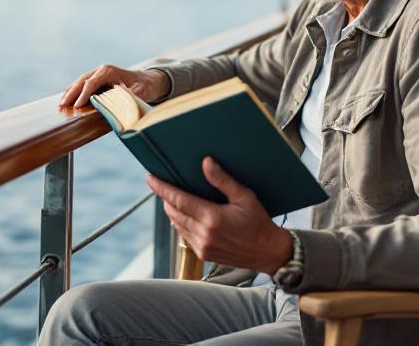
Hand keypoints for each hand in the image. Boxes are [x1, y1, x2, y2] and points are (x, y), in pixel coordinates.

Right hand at [59, 64, 170, 107]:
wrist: (145, 81)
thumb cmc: (143, 87)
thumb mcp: (142, 90)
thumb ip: (134, 93)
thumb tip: (128, 96)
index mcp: (109, 71)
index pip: (92, 82)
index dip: (83, 94)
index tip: (77, 105)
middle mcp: (101, 70)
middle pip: (82, 80)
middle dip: (71, 93)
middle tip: (62, 105)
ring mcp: (97, 73)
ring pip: (79, 81)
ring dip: (69, 92)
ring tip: (60, 104)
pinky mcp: (95, 79)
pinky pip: (81, 84)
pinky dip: (73, 91)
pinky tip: (66, 99)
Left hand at [147, 157, 293, 275]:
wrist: (268, 252)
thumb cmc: (259, 222)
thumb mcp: (245, 197)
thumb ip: (223, 180)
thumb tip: (206, 163)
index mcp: (212, 219)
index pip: (179, 200)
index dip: (162, 188)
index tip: (150, 178)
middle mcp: (204, 234)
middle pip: (173, 211)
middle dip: (165, 197)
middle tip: (161, 183)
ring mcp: (202, 247)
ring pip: (176, 224)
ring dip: (172, 210)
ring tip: (171, 197)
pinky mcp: (204, 255)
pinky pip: (184, 235)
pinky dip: (180, 223)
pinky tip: (184, 214)